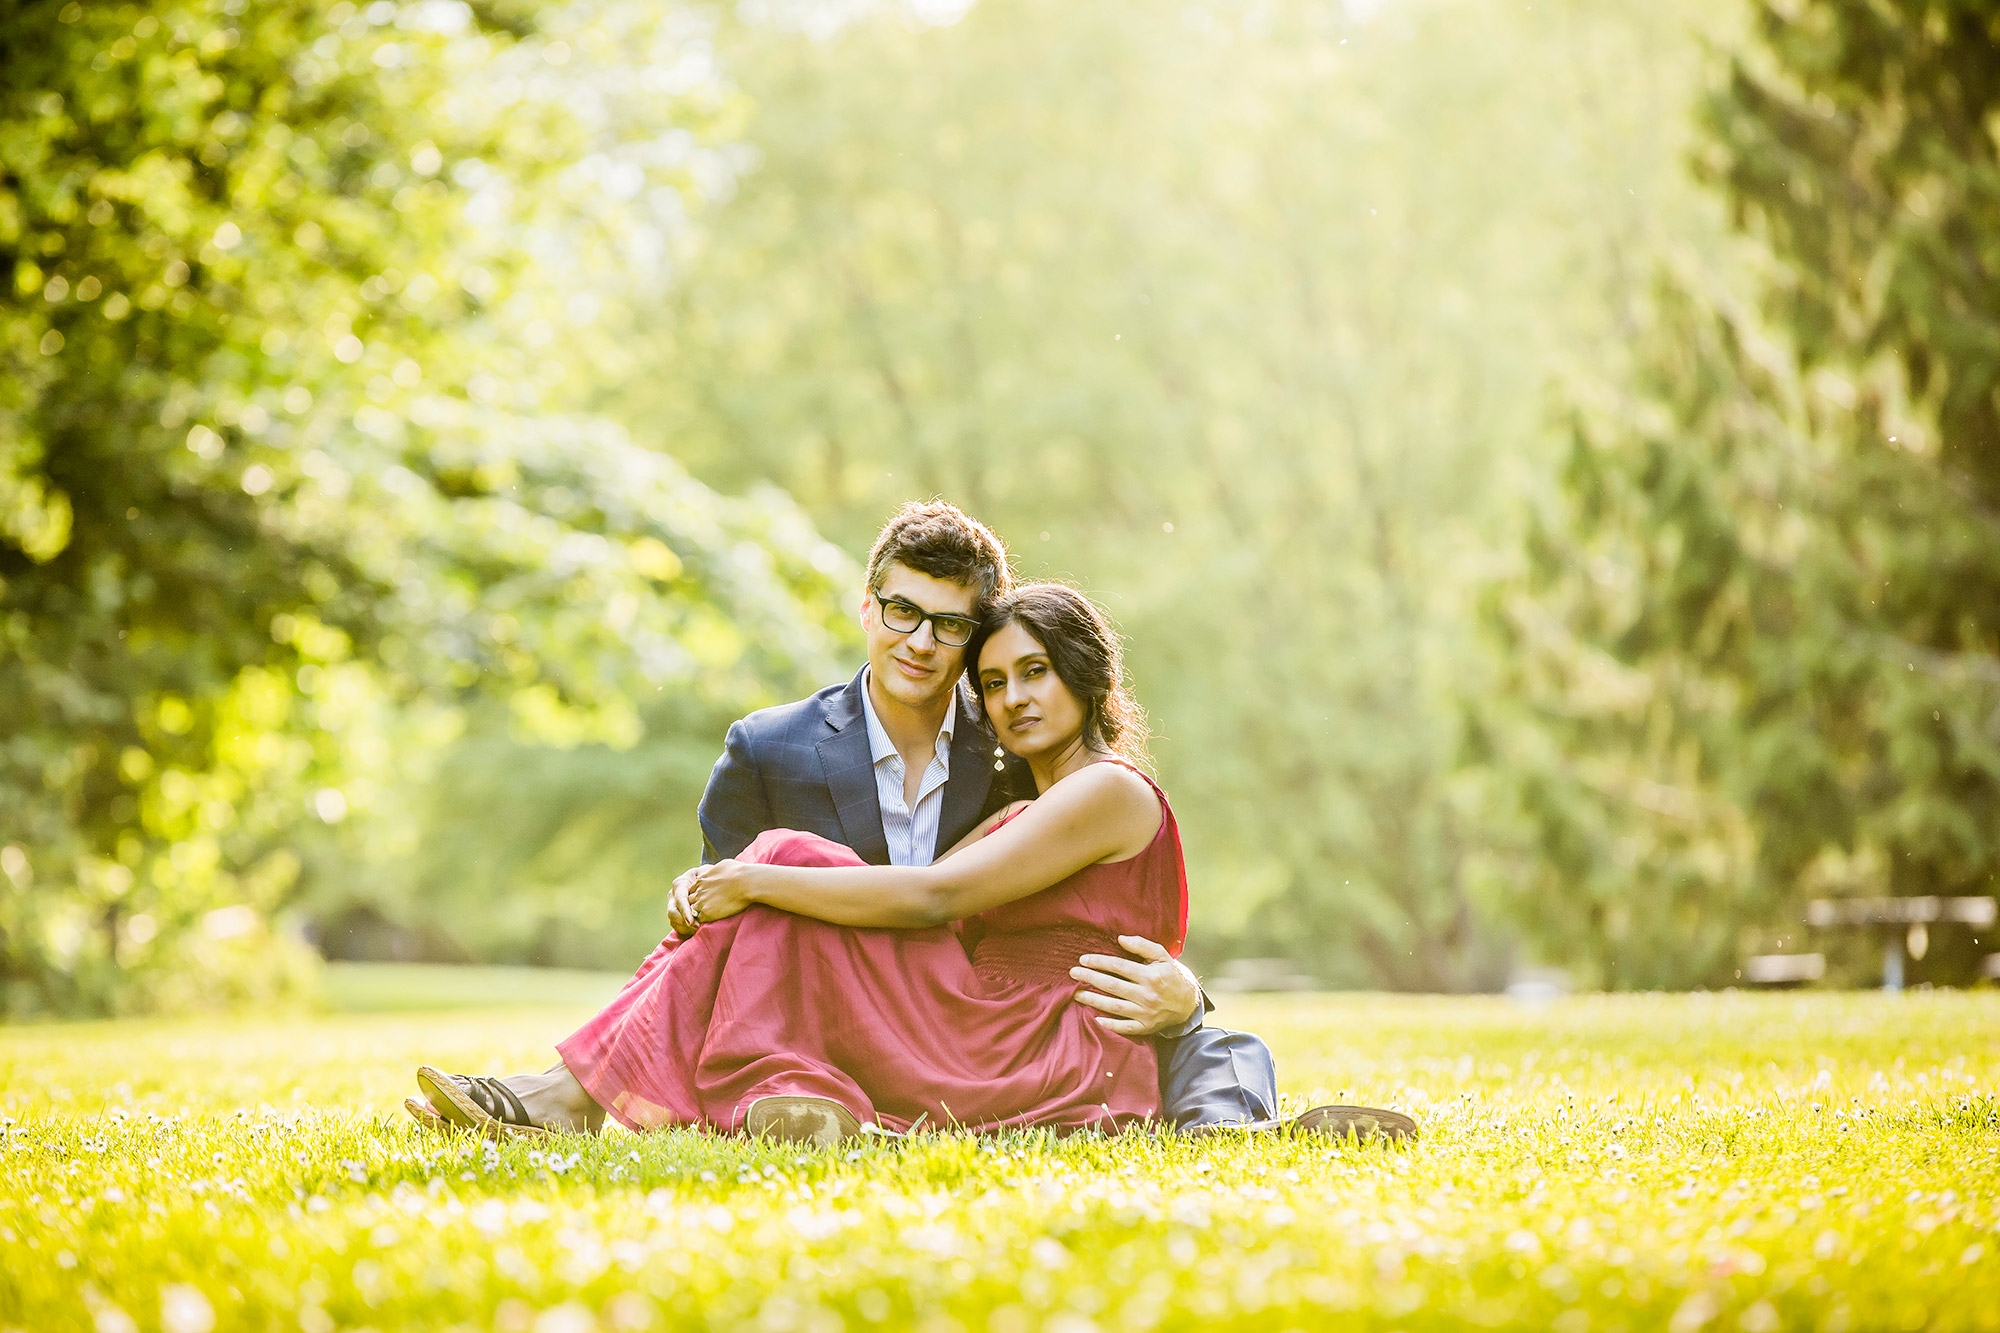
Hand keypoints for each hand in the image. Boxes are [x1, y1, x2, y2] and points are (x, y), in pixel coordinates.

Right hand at [667, 866, 702, 935]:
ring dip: (685, 928)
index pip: (680, 899)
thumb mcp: (707, 872)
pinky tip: (696, 933)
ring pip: (673, 921)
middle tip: (698, 927)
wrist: (706, 880)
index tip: (692, 922)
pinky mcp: (676, 915)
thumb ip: (704, 877)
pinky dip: (685, 931)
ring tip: (698, 931)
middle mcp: (673, 896)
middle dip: (684, 922)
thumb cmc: (708, 875)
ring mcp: (673, 906)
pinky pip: (677, 927)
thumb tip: (702, 886)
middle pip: (672, 913)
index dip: (685, 911)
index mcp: (680, 884)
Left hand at [686, 859, 755, 926]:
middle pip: (690, 900)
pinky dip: (704, 921)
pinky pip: (700, 920)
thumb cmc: (739, 872)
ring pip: (693, 911)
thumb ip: (715, 870)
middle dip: (697, 903)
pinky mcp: (707, 913)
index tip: (708, 897)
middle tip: (709, 907)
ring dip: (700, 913)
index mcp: (701, 880)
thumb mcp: (723, 865)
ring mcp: (701, 902)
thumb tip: (717, 872)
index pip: (692, 890)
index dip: (699, 894)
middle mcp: (698, 891)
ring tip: (712, 915)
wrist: (746, 882)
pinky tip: (713, 919)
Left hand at [1070, 934, 1200, 1037]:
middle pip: (1112, 986)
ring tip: (1075, 994)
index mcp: (1150, 976)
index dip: (1099, 962)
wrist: (1188, 1003)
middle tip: (1072, 973)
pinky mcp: (1145, 1027)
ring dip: (1092, 1000)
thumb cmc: (1171, 976)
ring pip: (1114, 1006)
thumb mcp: (1162, 956)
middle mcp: (1147, 995)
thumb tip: (1120, 939)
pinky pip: (1125, 1027)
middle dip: (1090, 978)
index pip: (1119, 967)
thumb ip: (1142, 945)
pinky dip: (1110, 1024)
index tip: (1083, 959)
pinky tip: (1095, 1018)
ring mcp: (1145, 1013)